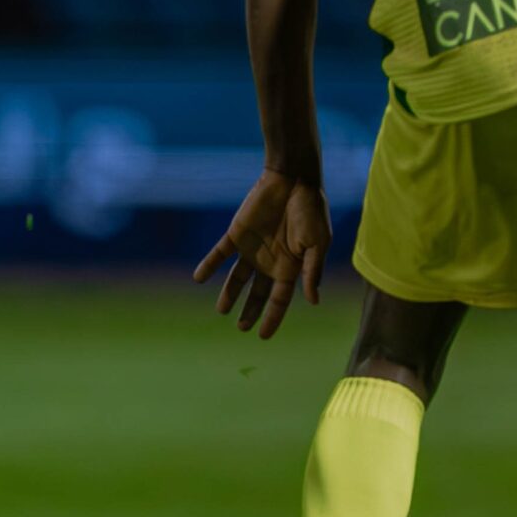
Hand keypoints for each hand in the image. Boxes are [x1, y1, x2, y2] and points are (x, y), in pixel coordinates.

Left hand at [193, 169, 329, 339]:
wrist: (294, 180)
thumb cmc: (311, 210)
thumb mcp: (317, 244)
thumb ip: (312, 272)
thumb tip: (313, 301)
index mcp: (291, 266)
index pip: (280, 299)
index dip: (272, 317)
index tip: (263, 336)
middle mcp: (270, 261)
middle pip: (258, 293)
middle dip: (250, 310)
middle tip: (242, 328)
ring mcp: (252, 249)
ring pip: (237, 278)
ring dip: (229, 294)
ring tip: (221, 311)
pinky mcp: (236, 234)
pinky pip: (219, 254)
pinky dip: (208, 265)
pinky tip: (199, 278)